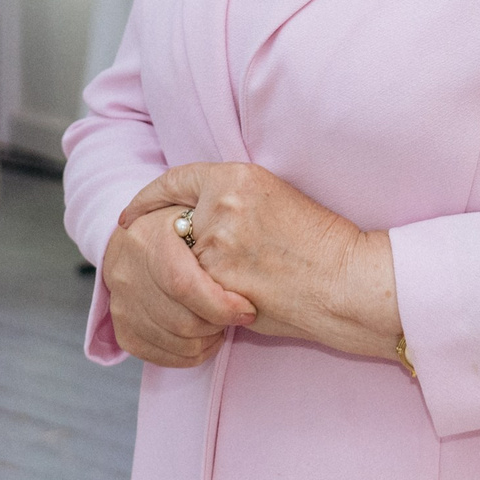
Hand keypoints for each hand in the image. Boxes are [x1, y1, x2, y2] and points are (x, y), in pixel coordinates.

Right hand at [99, 204, 256, 368]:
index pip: (183, 285)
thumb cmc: (181, 223)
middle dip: (218, 325)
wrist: (141, 237)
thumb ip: (215, 218)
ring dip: (207, 341)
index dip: (219, 305)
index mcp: (146, 237)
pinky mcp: (121, 326)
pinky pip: (158, 355)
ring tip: (221, 323)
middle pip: (181, 321)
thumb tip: (243, 243)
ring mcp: (120, 301)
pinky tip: (204, 337)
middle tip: (237, 316)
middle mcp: (125, 271)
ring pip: (174, 342)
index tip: (246, 309)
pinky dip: (189, 354)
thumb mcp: (196, 206)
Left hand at [121, 164, 400, 360]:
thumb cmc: (322, 245)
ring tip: (237, 288)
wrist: (348, 280)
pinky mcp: (219, 281)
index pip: (175, 181)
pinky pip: (195, 293)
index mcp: (237, 176)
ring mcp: (217, 243)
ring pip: (182, 264)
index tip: (132, 215)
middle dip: (178, 249)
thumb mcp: (275, 202)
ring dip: (198, 279)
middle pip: (174, 226)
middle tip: (179, 262)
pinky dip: (207, 302)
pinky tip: (237, 303)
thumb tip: (194, 225)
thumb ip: (229, 207)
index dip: (148, 200)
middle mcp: (221, 203)